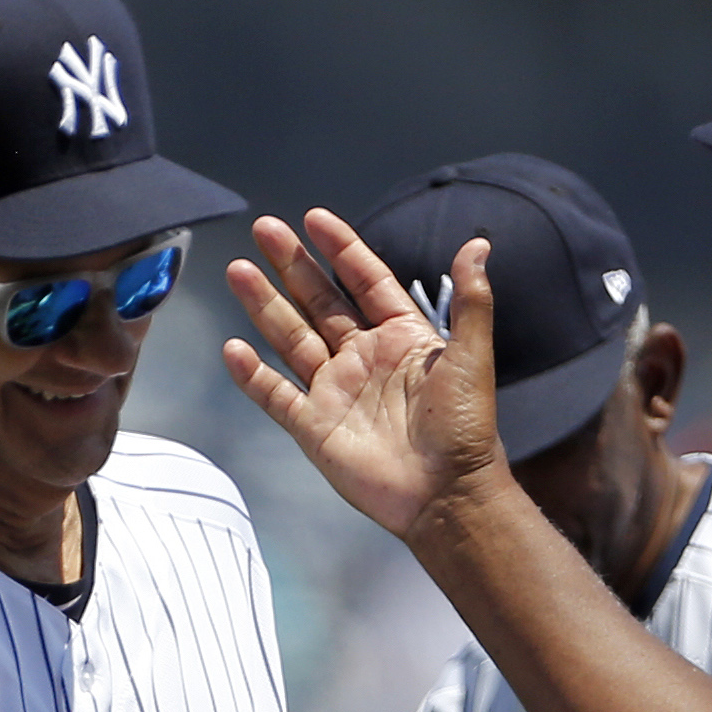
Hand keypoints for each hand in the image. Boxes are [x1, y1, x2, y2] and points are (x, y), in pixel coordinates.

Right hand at [223, 210, 504, 538]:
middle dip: (292, 265)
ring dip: (264, 305)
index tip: (314, 218)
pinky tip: (233, 347)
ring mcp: (335, 390)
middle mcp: (363, 358)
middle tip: (263, 229)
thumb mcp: (471, 355)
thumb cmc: (466, 426)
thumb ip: (470, 299)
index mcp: (401, 337)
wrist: (447, 493)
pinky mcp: (314, 426)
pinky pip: (275, 395)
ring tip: (238, 270)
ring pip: (291, 338)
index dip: (341, 249)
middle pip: (319, 302)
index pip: (365, 281)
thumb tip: (478, 243)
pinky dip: (252, 374)